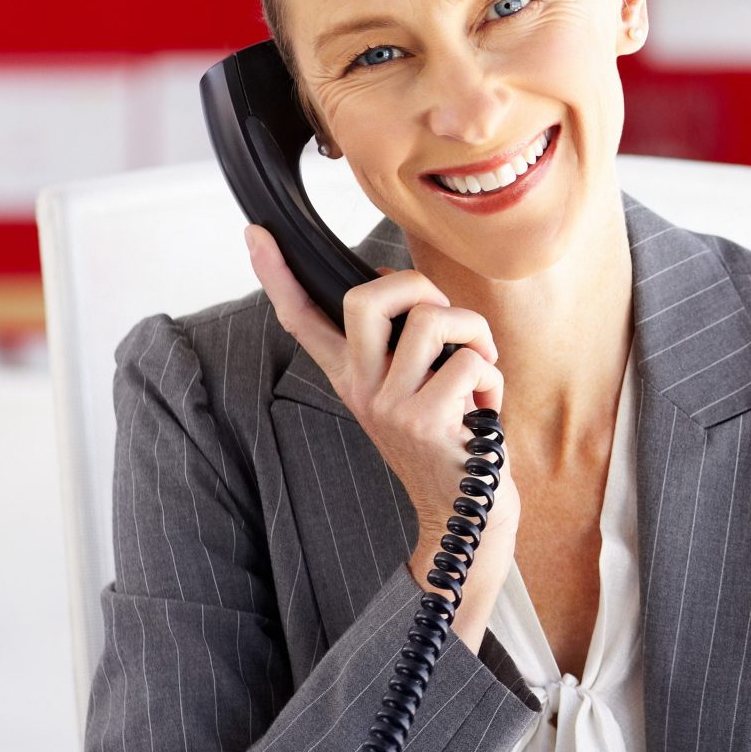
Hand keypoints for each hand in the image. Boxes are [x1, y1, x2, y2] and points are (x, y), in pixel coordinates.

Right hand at [244, 225, 518, 647]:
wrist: (464, 518)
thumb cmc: (452, 446)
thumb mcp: (414, 393)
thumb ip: (403, 349)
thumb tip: (407, 290)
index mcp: (353, 379)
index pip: (303, 321)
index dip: (278, 275)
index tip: (256, 233)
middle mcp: (361, 390)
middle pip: (368, 297)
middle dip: (418, 285)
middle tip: (448, 321)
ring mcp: (389, 406)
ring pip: (431, 320)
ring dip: (475, 333)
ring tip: (480, 367)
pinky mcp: (425, 420)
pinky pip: (470, 361)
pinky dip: (494, 378)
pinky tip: (484, 411)